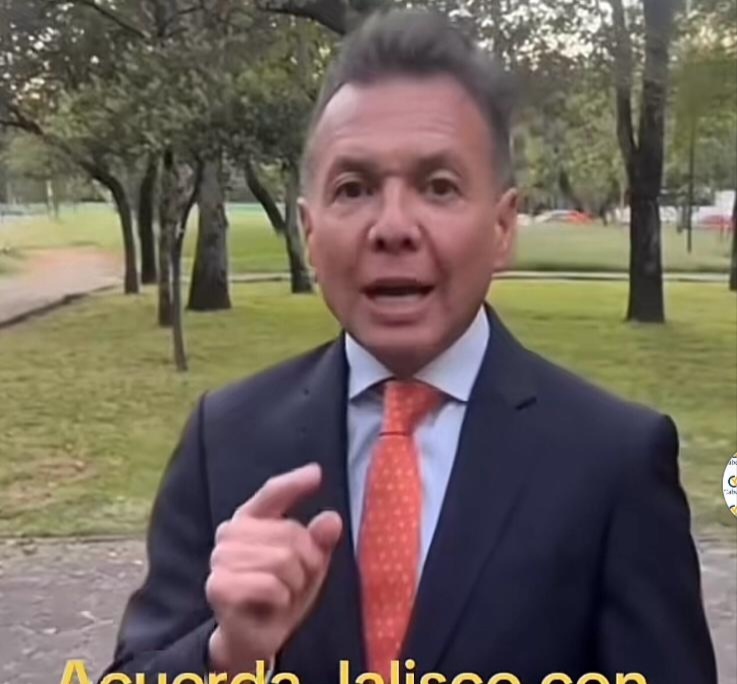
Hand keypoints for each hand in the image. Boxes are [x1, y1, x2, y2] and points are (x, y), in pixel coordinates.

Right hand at [206, 463, 341, 674]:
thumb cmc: (281, 593)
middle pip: (290, 533)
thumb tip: (332, 520)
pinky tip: (273, 605)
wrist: (254, 638)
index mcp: (251, 519)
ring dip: (295, 583)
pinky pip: (271, 585)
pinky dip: (282, 599)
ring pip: (283, 560)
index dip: (294, 483)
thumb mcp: (309, 564)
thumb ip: (320, 540)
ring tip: (284, 594)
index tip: (317, 473)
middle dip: (307, 561)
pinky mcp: (219, 585)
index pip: (273, 493)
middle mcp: (230, 532)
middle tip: (298, 581)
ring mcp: (220, 558)